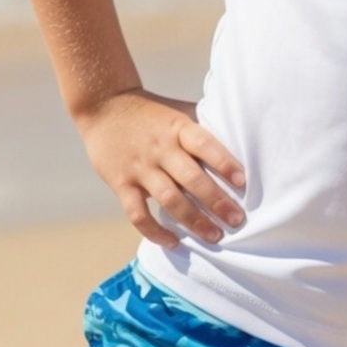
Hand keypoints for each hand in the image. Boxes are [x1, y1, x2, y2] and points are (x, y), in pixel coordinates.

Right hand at [76, 88, 245, 247]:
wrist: (104, 105)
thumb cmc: (151, 112)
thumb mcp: (178, 112)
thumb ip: (202, 126)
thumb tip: (240, 138)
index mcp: (177, 127)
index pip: (204, 144)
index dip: (224, 162)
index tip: (243, 181)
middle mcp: (160, 148)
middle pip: (191, 178)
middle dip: (216, 201)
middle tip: (237, 220)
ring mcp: (140, 167)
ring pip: (169, 199)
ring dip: (193, 220)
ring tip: (215, 236)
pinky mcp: (121, 184)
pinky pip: (138, 213)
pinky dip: (155, 231)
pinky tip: (173, 242)